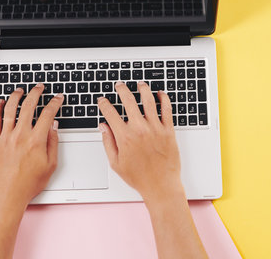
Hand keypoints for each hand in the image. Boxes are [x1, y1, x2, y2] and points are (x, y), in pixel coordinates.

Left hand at [0, 83, 63, 206]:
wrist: (8, 194)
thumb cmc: (29, 183)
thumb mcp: (51, 165)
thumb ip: (53, 143)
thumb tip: (54, 127)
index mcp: (36, 140)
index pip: (48, 114)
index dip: (55, 103)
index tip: (58, 98)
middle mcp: (20, 135)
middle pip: (29, 106)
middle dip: (36, 93)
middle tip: (40, 87)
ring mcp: (6, 137)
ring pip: (10, 109)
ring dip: (16, 96)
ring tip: (20, 90)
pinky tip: (1, 103)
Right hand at [97, 81, 181, 201]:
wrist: (160, 186)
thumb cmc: (139, 177)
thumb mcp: (116, 163)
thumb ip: (108, 142)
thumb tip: (103, 127)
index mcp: (125, 137)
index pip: (110, 113)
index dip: (104, 104)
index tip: (102, 100)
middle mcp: (140, 129)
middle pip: (129, 101)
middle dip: (122, 90)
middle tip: (119, 86)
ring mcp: (155, 128)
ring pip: (148, 100)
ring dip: (143, 89)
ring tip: (140, 84)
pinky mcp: (168, 130)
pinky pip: (166, 110)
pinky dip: (164, 99)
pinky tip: (160, 94)